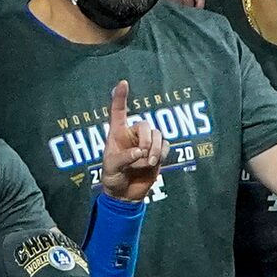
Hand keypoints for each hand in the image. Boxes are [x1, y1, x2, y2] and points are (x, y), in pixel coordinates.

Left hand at [97, 79, 165, 202]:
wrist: (126, 194)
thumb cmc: (112, 178)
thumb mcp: (111, 168)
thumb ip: (124, 158)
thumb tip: (141, 151)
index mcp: (116, 134)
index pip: (118, 112)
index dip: (120, 97)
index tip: (123, 82)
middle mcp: (132, 135)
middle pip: (146, 125)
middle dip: (146, 140)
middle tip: (142, 156)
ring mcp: (146, 143)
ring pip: (158, 135)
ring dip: (154, 150)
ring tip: (147, 164)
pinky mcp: (158, 152)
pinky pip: (165, 145)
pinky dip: (161, 154)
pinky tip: (153, 163)